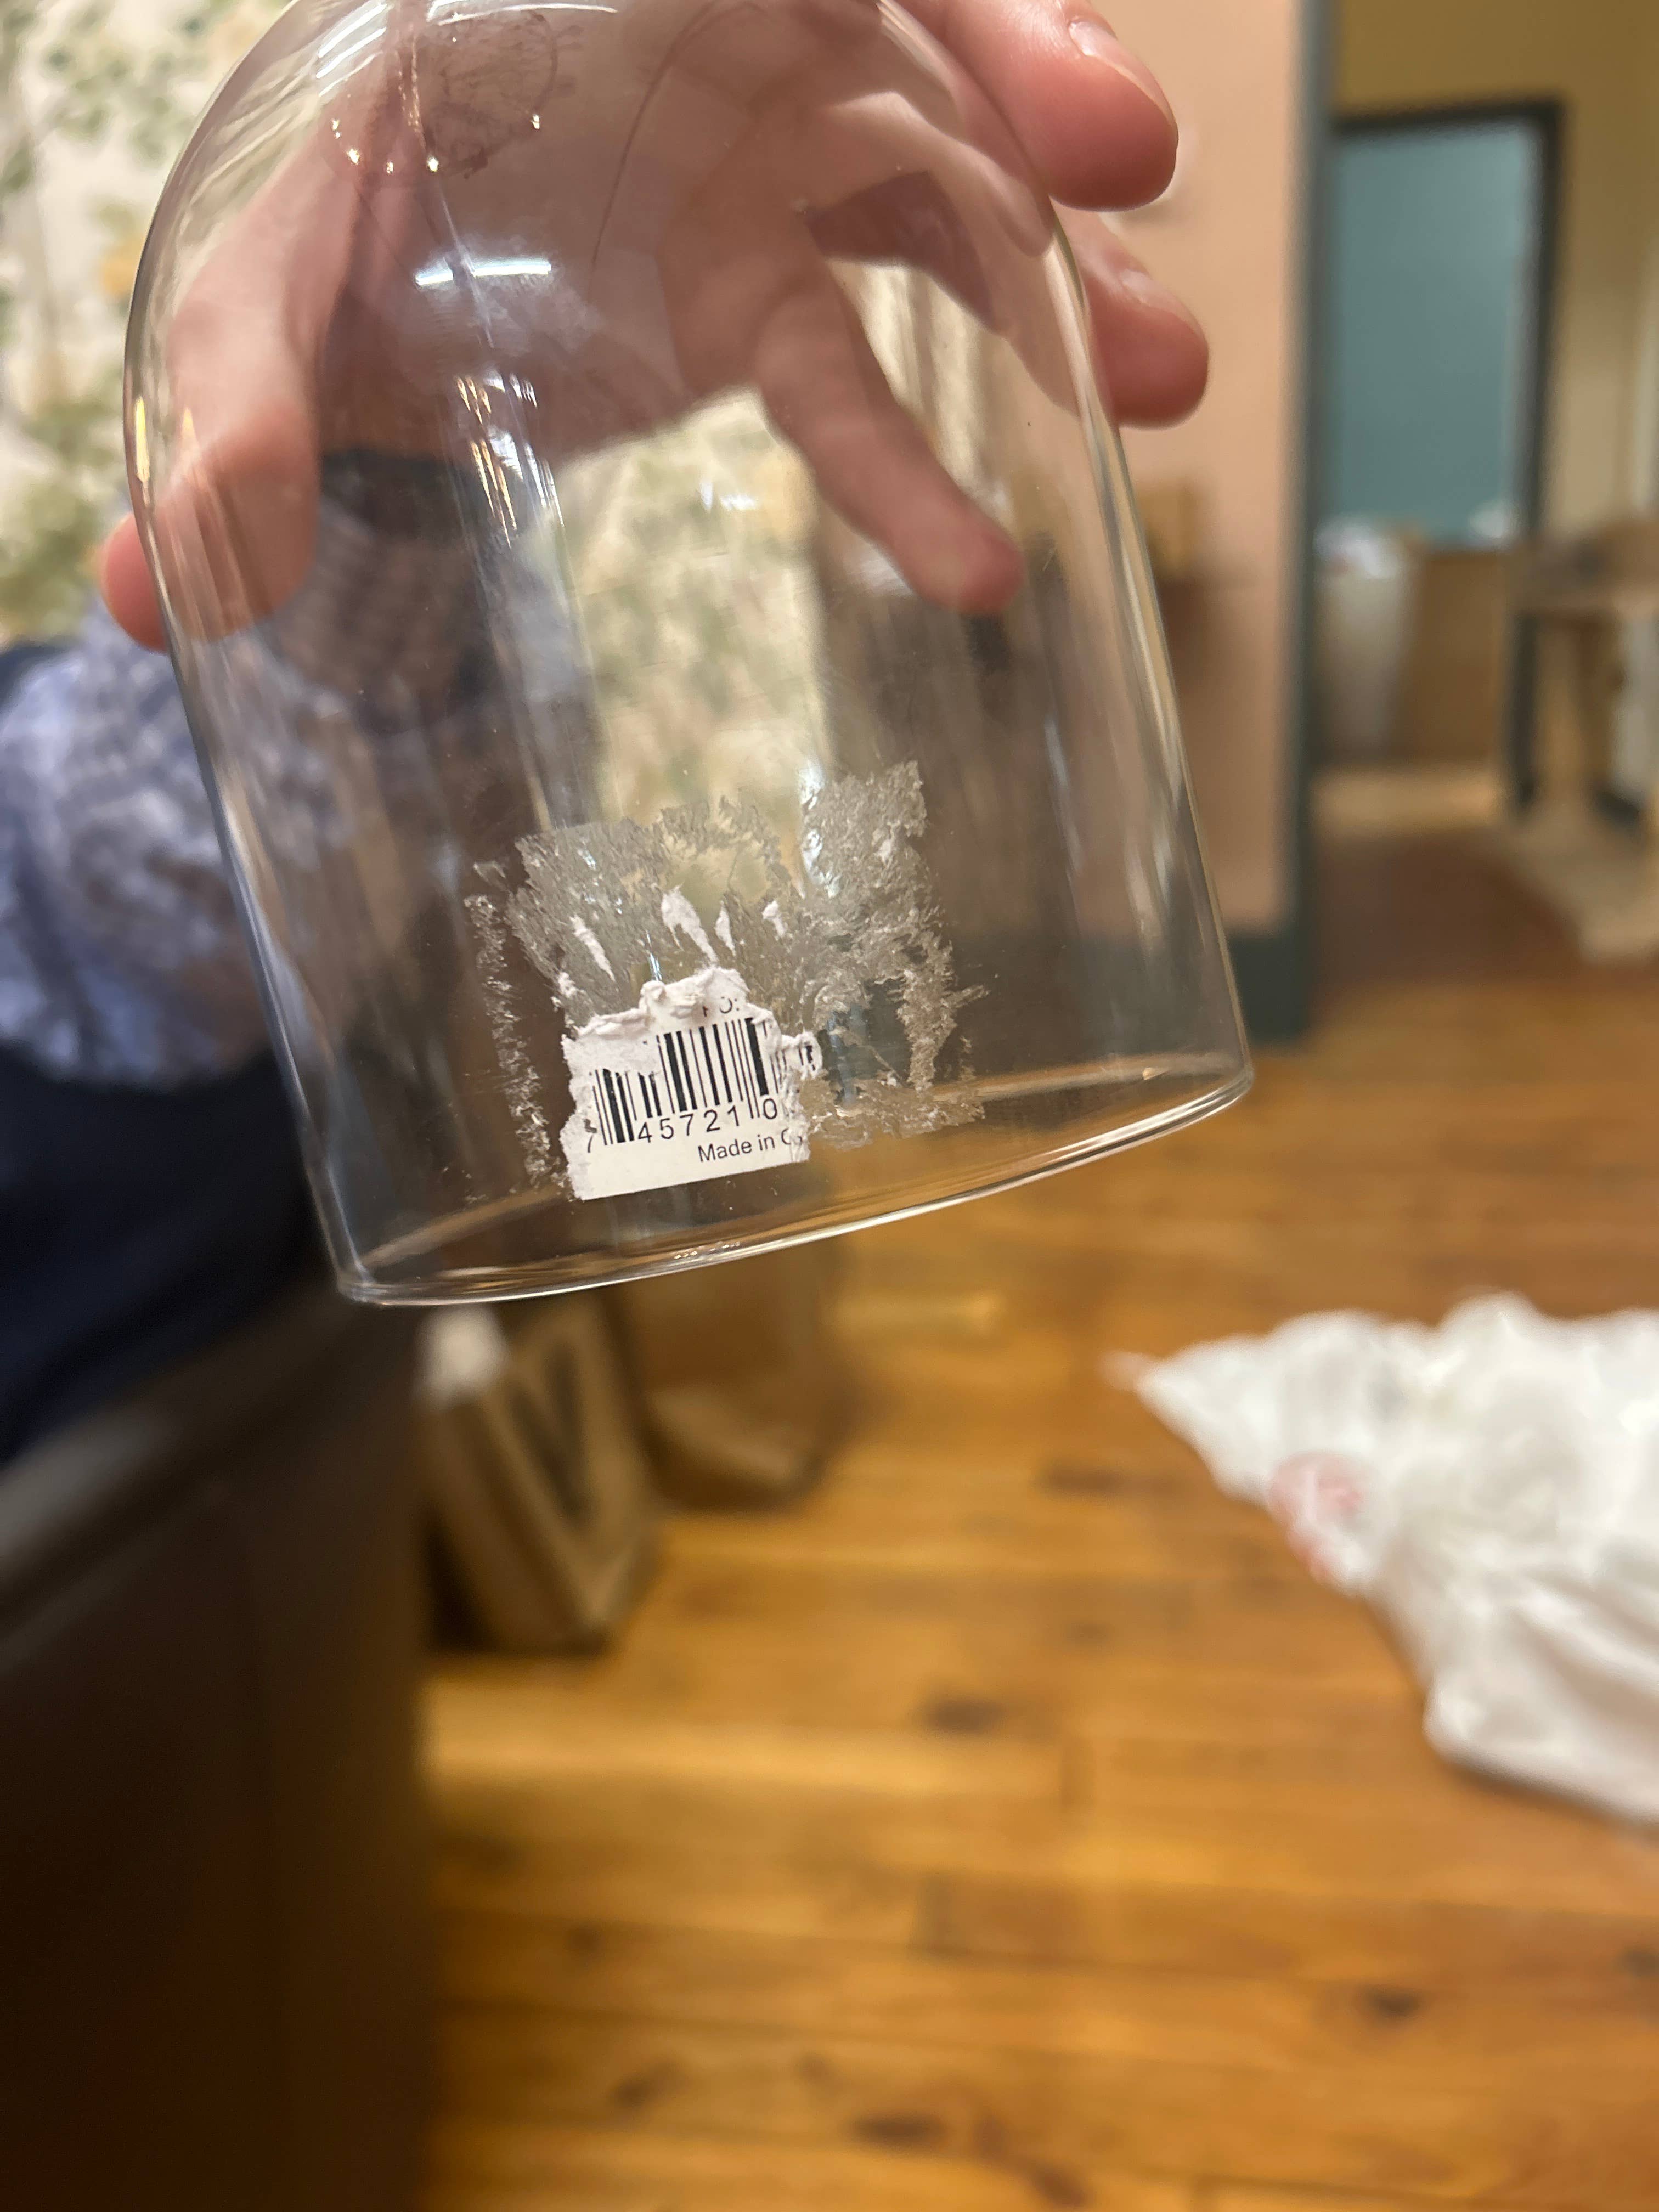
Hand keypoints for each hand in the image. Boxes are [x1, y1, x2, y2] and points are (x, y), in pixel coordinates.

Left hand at [102, 0, 1205, 649]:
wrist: (365, 300)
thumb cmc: (322, 248)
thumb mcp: (265, 305)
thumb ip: (234, 411)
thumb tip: (161, 593)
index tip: (988, 18)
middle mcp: (703, 44)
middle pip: (894, 22)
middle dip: (1018, 68)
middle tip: (1122, 146)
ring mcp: (758, 160)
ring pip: (938, 180)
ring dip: (1056, 277)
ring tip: (1167, 378)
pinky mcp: (777, 285)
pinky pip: (878, 351)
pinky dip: (938, 443)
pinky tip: (994, 552)